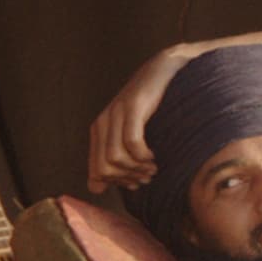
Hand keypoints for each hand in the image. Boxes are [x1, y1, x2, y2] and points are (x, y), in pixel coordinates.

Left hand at [87, 46, 193, 191]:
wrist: (166, 71)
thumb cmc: (152, 107)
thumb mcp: (128, 135)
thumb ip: (111, 160)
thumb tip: (95, 189)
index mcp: (99, 131)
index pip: (96, 173)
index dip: (117, 184)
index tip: (137, 182)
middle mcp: (103, 122)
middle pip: (104, 168)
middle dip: (127, 178)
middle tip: (147, 176)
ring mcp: (116, 113)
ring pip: (115, 158)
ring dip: (137, 169)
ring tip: (152, 167)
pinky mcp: (132, 107)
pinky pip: (131, 142)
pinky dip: (142, 155)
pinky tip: (153, 155)